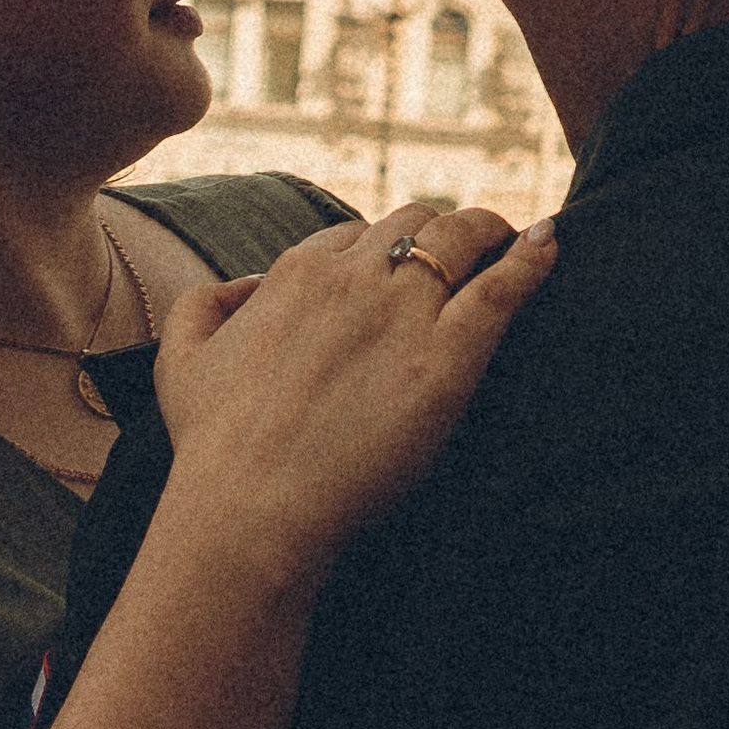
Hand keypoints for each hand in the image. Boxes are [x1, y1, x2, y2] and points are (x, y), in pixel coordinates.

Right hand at [150, 200, 556, 590]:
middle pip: (414, 223)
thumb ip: (200, 306)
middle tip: (464, 250)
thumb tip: (241, 285)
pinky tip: (549, 244)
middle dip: (439, 231)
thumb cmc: (214, 446)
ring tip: (513, 238)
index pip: (355, 236)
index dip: (381, 251)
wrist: (253, 505)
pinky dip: (531, 258)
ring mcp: (405, 310)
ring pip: (461, 237)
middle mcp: (354, 276)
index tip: (398, 270)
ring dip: (488, 231)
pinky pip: (502, 287)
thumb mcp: (179, 362)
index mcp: (297, 273)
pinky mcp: (449, 354)